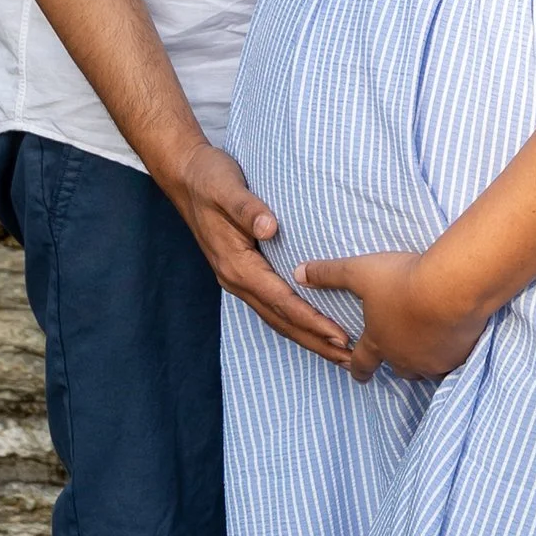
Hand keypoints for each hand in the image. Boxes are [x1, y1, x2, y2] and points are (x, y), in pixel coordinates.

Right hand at [163, 142, 351, 359]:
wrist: (184, 175)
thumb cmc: (209, 178)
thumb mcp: (227, 187)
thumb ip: (248, 208)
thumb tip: (269, 228)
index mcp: (236, 264)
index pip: (281, 301)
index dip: (311, 320)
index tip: (339, 335)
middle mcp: (236, 278)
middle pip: (281, 320)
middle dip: (315, 341)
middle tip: (350, 360)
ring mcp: (237, 278)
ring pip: (276, 318)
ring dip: (307, 337)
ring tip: (337, 353)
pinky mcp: (243, 273)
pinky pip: (271, 306)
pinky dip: (294, 321)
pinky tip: (311, 327)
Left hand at [297, 247, 490, 385]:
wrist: (450, 289)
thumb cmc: (402, 280)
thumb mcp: (360, 271)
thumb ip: (329, 274)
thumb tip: (298, 272)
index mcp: (378, 341)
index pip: (361, 362)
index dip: (357, 368)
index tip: (357, 374)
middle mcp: (403, 358)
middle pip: (397, 369)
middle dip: (395, 362)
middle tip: (398, 354)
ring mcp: (432, 361)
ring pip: (426, 369)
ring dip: (424, 360)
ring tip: (429, 347)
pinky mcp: (458, 356)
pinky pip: (452, 361)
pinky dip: (450, 352)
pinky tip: (455, 339)